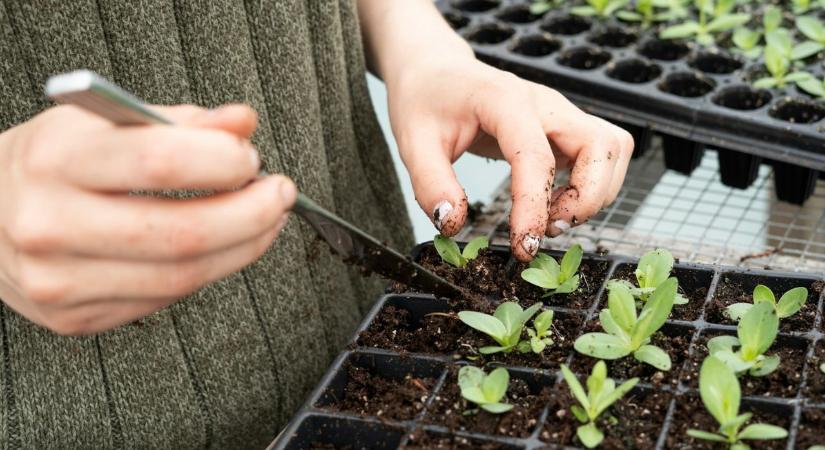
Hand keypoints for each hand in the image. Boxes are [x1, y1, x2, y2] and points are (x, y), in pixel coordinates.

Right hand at [0, 104, 294, 334]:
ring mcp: (60, 280)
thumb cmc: (52, 161)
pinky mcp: (74, 317)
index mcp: (57, 159)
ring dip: (243, 248)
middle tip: (279, 195)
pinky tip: (219, 248)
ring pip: (182, 278)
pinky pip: (164, 300)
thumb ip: (181, 121)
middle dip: (252, 215)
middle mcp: (52, 224)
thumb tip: (243, 124)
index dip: (224, 161)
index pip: (160, 162)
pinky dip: (206, 272)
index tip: (251, 157)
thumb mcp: (105, 122)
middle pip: (182, 234)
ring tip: (264, 221)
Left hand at [387, 57, 632, 260]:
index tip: (523, 246)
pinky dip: (592, 186)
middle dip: (588, 198)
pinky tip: (554, 205)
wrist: (436, 72)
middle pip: (603, 145)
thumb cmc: (425, 102)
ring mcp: (560, 113)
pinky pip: (602, 155)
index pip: (536, 157)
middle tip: (550, 229)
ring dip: (596, 193)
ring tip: (553, 219)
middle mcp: (545, 102)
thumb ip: (431, 184)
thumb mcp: (412, 142)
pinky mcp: (565, 127)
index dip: (534, 207)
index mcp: (505, 100)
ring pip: (612, 149)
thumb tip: (453, 224)